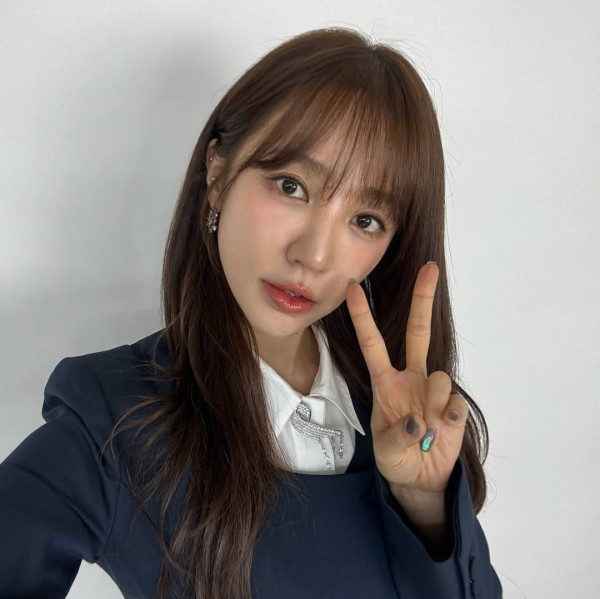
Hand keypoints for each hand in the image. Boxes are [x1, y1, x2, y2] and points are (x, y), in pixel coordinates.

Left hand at [346, 263, 466, 498]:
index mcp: (386, 383)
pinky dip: (448, 418)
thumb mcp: (386, 454)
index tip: (353, 287)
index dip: (363, 316)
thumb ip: (396, 439)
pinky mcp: (454, 407)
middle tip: (430, 269)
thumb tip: (417, 422)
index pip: (372, 344)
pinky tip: (441, 430)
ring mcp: (434, 391)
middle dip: (423, 300)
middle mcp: (411, 379)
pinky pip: (455, 402)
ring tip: (426, 430)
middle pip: (418, 332)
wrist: (422, 479)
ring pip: (440, 377)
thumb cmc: (397, 458)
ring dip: (432, 403)